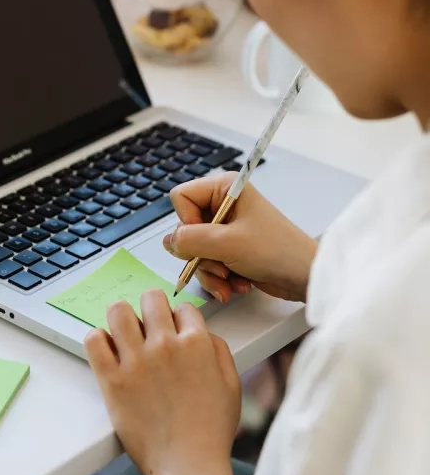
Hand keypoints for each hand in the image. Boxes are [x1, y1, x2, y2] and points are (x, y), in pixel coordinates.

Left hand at [85, 291, 240, 474]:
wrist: (187, 468)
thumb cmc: (211, 432)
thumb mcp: (231, 386)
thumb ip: (218, 351)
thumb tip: (203, 332)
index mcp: (197, 344)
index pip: (183, 308)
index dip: (179, 320)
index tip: (174, 332)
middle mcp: (166, 346)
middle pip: (151, 298)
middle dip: (151, 308)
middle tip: (148, 327)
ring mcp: (136, 361)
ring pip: (118, 310)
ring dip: (122, 318)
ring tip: (124, 335)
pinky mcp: (112, 380)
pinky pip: (94, 340)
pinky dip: (98, 340)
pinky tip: (107, 351)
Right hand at [164, 173, 316, 303]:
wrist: (306, 277)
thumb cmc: (277, 251)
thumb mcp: (227, 244)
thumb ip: (190, 240)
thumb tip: (169, 242)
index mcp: (224, 188)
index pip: (181, 198)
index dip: (186, 222)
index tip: (205, 240)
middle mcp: (223, 205)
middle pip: (187, 229)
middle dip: (201, 256)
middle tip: (222, 266)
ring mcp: (227, 229)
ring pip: (195, 250)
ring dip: (211, 272)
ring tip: (231, 281)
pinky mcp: (231, 249)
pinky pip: (209, 263)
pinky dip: (220, 279)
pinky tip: (237, 285)